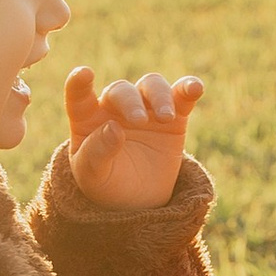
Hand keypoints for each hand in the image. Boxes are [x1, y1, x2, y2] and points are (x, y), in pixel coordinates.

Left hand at [64, 64, 204, 208]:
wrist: (139, 201)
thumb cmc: (107, 184)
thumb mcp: (94, 176)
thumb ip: (98, 152)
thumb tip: (113, 128)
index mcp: (88, 120)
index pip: (79, 97)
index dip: (79, 84)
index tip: (84, 73)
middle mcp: (115, 108)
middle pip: (122, 91)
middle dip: (131, 102)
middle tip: (139, 121)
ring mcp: (146, 109)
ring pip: (151, 85)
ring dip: (160, 96)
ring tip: (167, 118)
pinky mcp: (174, 117)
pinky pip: (182, 95)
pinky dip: (189, 88)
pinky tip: (196, 88)